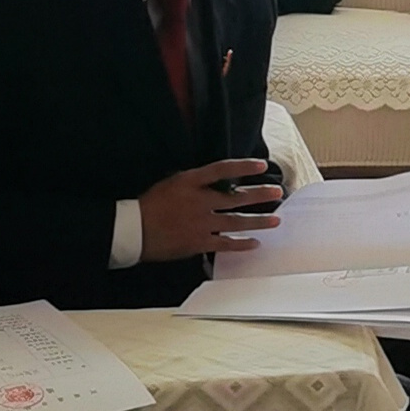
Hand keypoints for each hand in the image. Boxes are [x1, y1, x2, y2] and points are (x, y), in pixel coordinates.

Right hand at [140, 158, 282, 260]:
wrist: (132, 230)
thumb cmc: (148, 205)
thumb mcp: (170, 184)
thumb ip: (194, 183)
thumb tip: (216, 183)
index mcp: (189, 182)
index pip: (222, 170)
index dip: (244, 167)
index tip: (261, 166)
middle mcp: (199, 201)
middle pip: (236, 197)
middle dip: (260, 195)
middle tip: (277, 192)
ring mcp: (200, 223)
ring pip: (236, 221)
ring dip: (258, 221)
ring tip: (275, 220)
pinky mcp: (198, 242)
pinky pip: (226, 244)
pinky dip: (242, 244)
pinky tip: (255, 243)